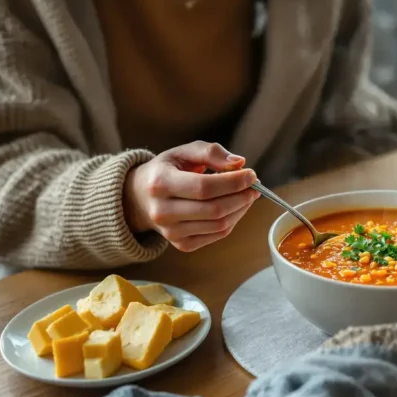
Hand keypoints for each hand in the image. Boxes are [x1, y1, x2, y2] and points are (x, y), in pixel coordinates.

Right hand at [123, 141, 260, 251]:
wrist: (141, 197)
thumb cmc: (168, 170)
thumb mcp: (184, 152)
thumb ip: (211, 152)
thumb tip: (239, 163)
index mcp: (160, 184)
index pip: (204, 187)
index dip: (233, 182)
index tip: (252, 175)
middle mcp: (162, 211)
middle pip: (214, 209)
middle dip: (242, 197)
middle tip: (254, 186)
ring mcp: (171, 232)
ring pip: (219, 225)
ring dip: (241, 209)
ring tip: (247, 195)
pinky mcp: (181, 245)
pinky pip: (217, 235)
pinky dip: (233, 220)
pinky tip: (235, 207)